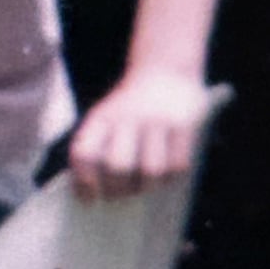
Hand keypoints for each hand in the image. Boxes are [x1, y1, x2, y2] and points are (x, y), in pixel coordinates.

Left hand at [68, 70, 212, 200]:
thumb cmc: (129, 108)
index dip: (84, 180)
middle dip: (117, 189)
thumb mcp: (105, 117)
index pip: (85, 153)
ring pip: (151, 171)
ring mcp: (158, 120)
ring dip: (146, 186)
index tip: (90, 197)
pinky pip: (177, 166)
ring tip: (142, 184)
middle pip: (118, 166)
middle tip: (118, 194)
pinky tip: (163, 172)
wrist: (165, 70)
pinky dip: (169, 177)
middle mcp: (128, 116)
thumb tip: (89, 194)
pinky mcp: (185, 125)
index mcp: (102, 117)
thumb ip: (95, 148)